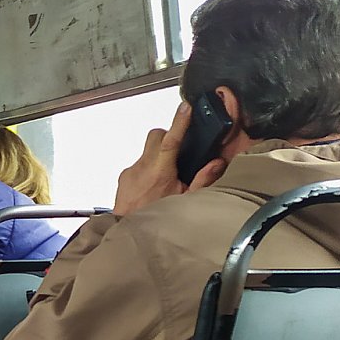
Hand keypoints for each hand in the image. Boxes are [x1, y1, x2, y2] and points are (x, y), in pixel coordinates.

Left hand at [112, 101, 227, 216]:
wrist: (127, 232)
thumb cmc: (157, 220)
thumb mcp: (186, 202)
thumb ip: (203, 181)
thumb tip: (216, 163)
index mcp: (160, 173)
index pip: (171, 140)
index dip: (179, 121)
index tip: (185, 107)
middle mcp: (142, 168)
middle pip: (156, 136)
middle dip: (168, 137)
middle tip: (179, 152)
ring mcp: (131, 171)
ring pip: (147, 150)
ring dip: (159, 156)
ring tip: (167, 176)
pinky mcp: (124, 176)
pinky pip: (139, 164)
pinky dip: (149, 168)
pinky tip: (154, 185)